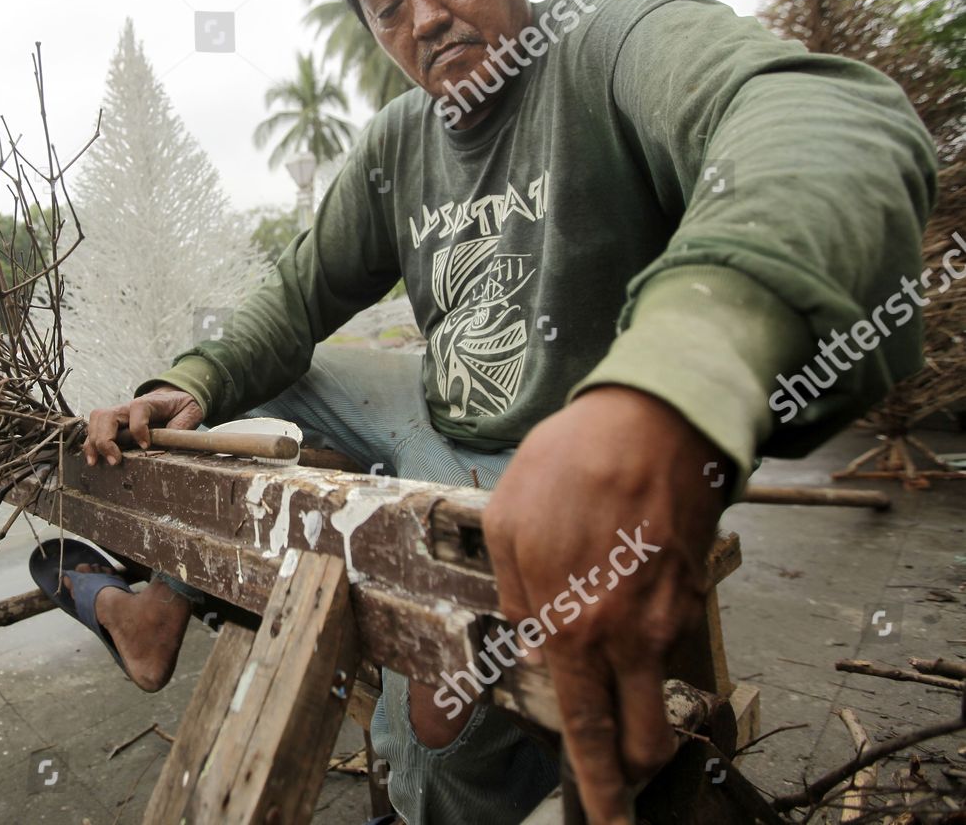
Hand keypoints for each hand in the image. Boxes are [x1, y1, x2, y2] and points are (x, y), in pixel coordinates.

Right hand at [82, 384, 203, 465]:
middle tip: (115, 460)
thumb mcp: (189, 414)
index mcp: (149, 403)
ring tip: (96, 462)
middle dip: (106, 439)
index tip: (145, 446)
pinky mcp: (113, 424)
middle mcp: (128, 407)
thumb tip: (172, 444)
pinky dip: (90, 444)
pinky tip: (93, 460)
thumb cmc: (180, 407)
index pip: (138, 410)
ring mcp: (118, 414)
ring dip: (93, 442)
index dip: (139, 428)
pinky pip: (95, 429)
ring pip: (97, 421)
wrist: (173, 398)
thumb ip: (181, 427)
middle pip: (108, 416)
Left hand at [482, 385, 728, 824]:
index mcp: (573, 625)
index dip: (600, 785)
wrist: (654, 420)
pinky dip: (654, 641)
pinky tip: (628, 595)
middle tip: (622, 783)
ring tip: (620, 674)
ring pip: (664, 694)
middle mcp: (629, 636)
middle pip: (645, 738)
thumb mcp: (507, 524)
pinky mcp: (698, 592)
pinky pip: (674, 640)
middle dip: (633, 770)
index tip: (610, 820)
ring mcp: (671, 618)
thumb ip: (513, 597)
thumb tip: (529, 649)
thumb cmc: (570, 466)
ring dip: (646, 705)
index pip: (587, 729)